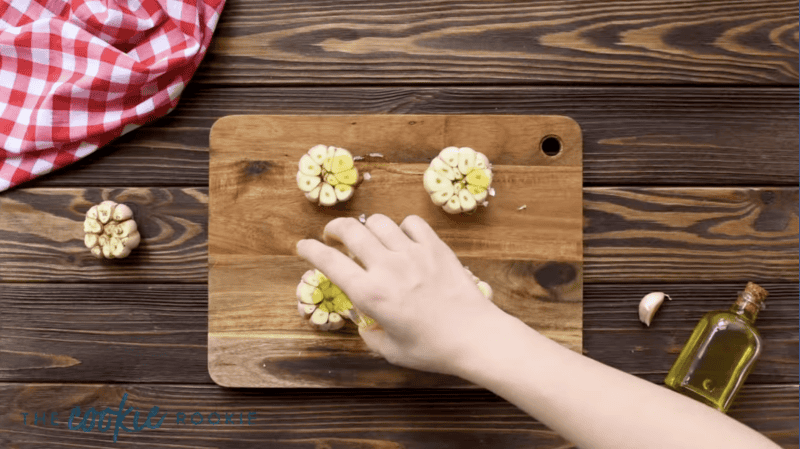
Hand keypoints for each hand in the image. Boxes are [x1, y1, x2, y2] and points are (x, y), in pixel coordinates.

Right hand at [296, 214, 505, 375]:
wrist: (475, 336)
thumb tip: (366, 326)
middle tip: (333, 235)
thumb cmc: (433, 349)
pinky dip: (403, 228)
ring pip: (380, 222)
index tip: (303, 245)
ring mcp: (413, 253)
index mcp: (370, 293)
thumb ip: (371, 336)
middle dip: (335, 228)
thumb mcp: (392, 351)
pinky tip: (405, 239)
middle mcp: (387, 267)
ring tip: (370, 238)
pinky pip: (412, 223)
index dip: (310, 249)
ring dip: (368, 227)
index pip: (329, 261)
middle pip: (351, 230)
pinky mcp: (436, 247)